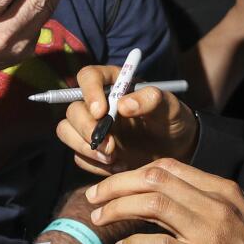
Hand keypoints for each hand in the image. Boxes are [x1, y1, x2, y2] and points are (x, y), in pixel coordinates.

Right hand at [58, 63, 197, 175]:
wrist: (177, 150)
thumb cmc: (172, 120)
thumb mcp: (170, 107)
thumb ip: (151, 99)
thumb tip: (123, 104)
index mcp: (113, 83)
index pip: (88, 77)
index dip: (89, 92)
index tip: (101, 112)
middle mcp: (97, 103)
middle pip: (72, 109)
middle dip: (86, 129)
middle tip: (109, 146)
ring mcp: (91, 127)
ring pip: (66, 131)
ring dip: (85, 147)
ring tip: (113, 157)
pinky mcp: (91, 150)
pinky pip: (79, 157)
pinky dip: (95, 164)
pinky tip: (118, 167)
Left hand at [86, 159, 243, 243]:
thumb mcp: (232, 218)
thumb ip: (201, 204)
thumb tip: (158, 198)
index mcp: (222, 190)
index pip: (169, 166)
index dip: (134, 171)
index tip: (114, 183)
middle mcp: (215, 205)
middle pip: (154, 179)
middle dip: (117, 184)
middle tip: (94, 197)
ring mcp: (209, 232)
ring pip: (152, 204)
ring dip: (118, 209)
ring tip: (99, 219)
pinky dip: (134, 242)